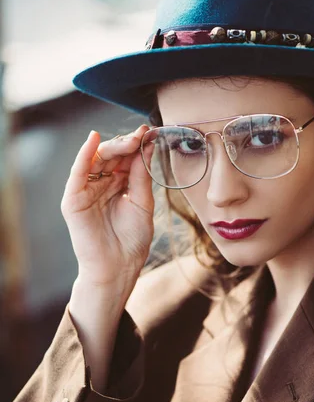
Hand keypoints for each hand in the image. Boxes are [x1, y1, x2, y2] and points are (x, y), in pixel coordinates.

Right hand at [61, 126, 154, 291]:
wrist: (118, 268)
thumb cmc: (132, 241)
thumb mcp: (142, 203)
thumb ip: (141, 176)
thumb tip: (146, 146)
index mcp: (119, 185)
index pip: (126, 159)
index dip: (137, 146)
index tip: (151, 133)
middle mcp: (101, 184)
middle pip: (111, 156)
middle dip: (126, 144)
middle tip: (142, 135)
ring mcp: (86, 190)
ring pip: (96, 159)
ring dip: (112, 146)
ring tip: (129, 140)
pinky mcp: (73, 199)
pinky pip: (78, 172)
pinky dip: (84, 154)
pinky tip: (94, 139)